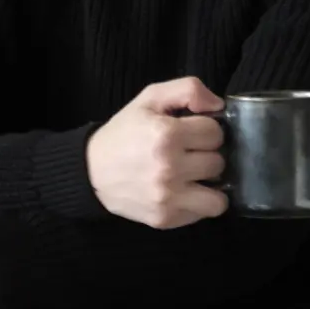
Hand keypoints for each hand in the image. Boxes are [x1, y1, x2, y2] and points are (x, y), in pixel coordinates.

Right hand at [86, 76, 229, 228]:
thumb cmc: (124, 133)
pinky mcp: (165, 218)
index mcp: (167, 134)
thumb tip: (218, 105)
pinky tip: (180, 192)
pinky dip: (196, 203)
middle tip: (187, 154)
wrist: (91, 171)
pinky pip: (203, 213)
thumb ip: (187, 89)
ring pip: (218, 199)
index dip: (204, 130)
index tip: (189, 133)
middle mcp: (169, 168)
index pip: (215, 133)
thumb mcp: (150, 99)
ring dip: (207, 186)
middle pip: (218, 162)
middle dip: (205, 156)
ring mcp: (168, 197)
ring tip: (191, 177)